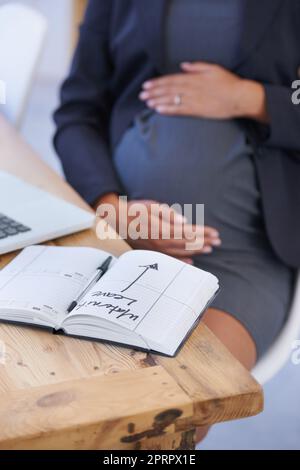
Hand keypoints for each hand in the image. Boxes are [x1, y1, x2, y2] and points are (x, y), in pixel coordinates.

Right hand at [94, 193, 220, 263]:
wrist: (115, 220)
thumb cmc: (134, 210)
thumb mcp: (152, 206)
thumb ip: (168, 214)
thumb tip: (184, 222)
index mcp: (162, 228)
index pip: (188, 232)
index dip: (203, 233)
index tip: (215, 233)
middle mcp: (160, 241)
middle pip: (187, 243)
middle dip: (204, 242)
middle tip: (218, 242)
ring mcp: (156, 248)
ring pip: (180, 251)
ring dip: (196, 251)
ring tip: (209, 249)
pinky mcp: (152, 251)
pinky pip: (169, 259)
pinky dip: (181, 261)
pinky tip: (191, 262)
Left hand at [139, 62, 268, 122]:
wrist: (239, 97)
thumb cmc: (229, 83)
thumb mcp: (214, 69)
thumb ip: (197, 66)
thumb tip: (183, 65)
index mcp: (194, 77)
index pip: (172, 79)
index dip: (158, 82)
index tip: (147, 84)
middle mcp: (192, 88)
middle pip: (169, 89)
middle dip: (154, 91)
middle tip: (142, 94)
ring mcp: (194, 100)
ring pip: (172, 99)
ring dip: (158, 100)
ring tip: (147, 102)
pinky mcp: (197, 111)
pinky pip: (179, 110)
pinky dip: (168, 109)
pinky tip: (159, 110)